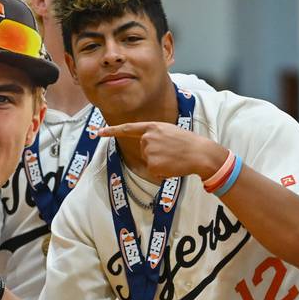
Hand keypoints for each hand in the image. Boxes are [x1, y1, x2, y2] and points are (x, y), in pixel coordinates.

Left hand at [98, 121, 223, 180]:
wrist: (199, 153)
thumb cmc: (187, 143)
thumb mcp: (169, 131)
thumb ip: (155, 135)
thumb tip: (146, 147)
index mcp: (152, 127)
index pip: (128, 129)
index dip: (112, 131)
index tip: (99, 132)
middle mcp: (147, 138)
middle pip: (143, 150)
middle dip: (155, 154)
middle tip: (171, 152)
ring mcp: (149, 151)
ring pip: (149, 162)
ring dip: (160, 163)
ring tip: (173, 158)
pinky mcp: (152, 164)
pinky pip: (154, 171)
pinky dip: (162, 172)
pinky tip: (172, 166)